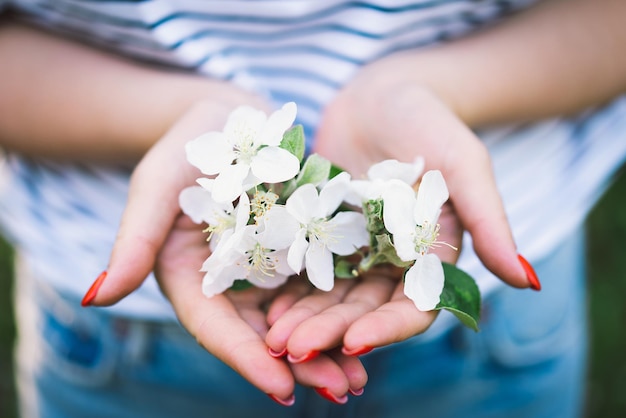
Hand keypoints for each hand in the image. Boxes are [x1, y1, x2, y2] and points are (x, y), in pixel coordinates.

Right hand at [86, 96, 366, 400]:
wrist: (233, 119)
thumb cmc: (187, 147)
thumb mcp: (157, 187)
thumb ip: (134, 241)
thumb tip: (96, 298)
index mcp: (190, 279)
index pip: (217, 329)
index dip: (248, 359)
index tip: (282, 389)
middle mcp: (230, 285)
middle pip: (265, 334)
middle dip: (300, 365)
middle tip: (340, 390)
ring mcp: (267, 270)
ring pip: (298, 319)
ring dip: (329, 349)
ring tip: (360, 378)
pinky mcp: (298, 252)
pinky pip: (321, 287)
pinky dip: (342, 310)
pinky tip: (369, 326)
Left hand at [267, 51, 534, 360]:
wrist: (382, 95)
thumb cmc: (431, 124)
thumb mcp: (465, 165)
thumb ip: (490, 221)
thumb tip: (529, 281)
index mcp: (431, 257)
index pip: (413, 307)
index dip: (386, 327)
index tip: (354, 342)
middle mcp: (393, 263)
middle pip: (363, 309)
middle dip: (329, 331)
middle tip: (291, 348)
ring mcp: (356, 251)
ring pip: (329, 296)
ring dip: (302, 319)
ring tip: (270, 336)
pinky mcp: (323, 235)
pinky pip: (304, 268)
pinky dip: (286, 288)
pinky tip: (261, 304)